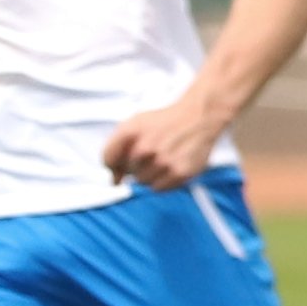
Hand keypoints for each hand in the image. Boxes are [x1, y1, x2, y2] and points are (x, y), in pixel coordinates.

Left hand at [101, 91, 228, 190]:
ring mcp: (163, 161)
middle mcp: (146, 147)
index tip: (120, 163)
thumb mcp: (135, 125)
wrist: (198, 117)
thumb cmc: (165, 122)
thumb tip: (114, 181)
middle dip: (135, 165)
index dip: (113, 164)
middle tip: (150, 154)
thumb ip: (117, 149)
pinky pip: (158, 188)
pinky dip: (162, 180)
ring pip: (142, 181)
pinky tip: (169, 165)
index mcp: (130, 131)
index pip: (108, 159)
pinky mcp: (179, 173)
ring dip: (149, 173)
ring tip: (161, 158)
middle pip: (127, 171)